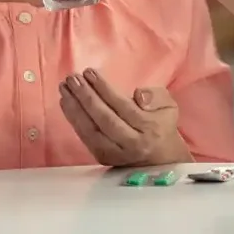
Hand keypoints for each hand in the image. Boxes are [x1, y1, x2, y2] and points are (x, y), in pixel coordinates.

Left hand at [58, 68, 190, 167]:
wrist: (162, 161)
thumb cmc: (162, 126)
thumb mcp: (169, 107)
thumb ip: (156, 96)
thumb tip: (138, 95)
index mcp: (149, 128)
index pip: (122, 106)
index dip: (104, 89)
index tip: (89, 73)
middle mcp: (131, 143)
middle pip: (104, 119)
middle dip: (85, 97)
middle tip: (72, 78)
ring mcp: (115, 154)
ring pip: (91, 131)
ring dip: (74, 108)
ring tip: (64, 88)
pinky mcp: (104, 159)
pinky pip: (86, 138)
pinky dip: (74, 120)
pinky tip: (66, 104)